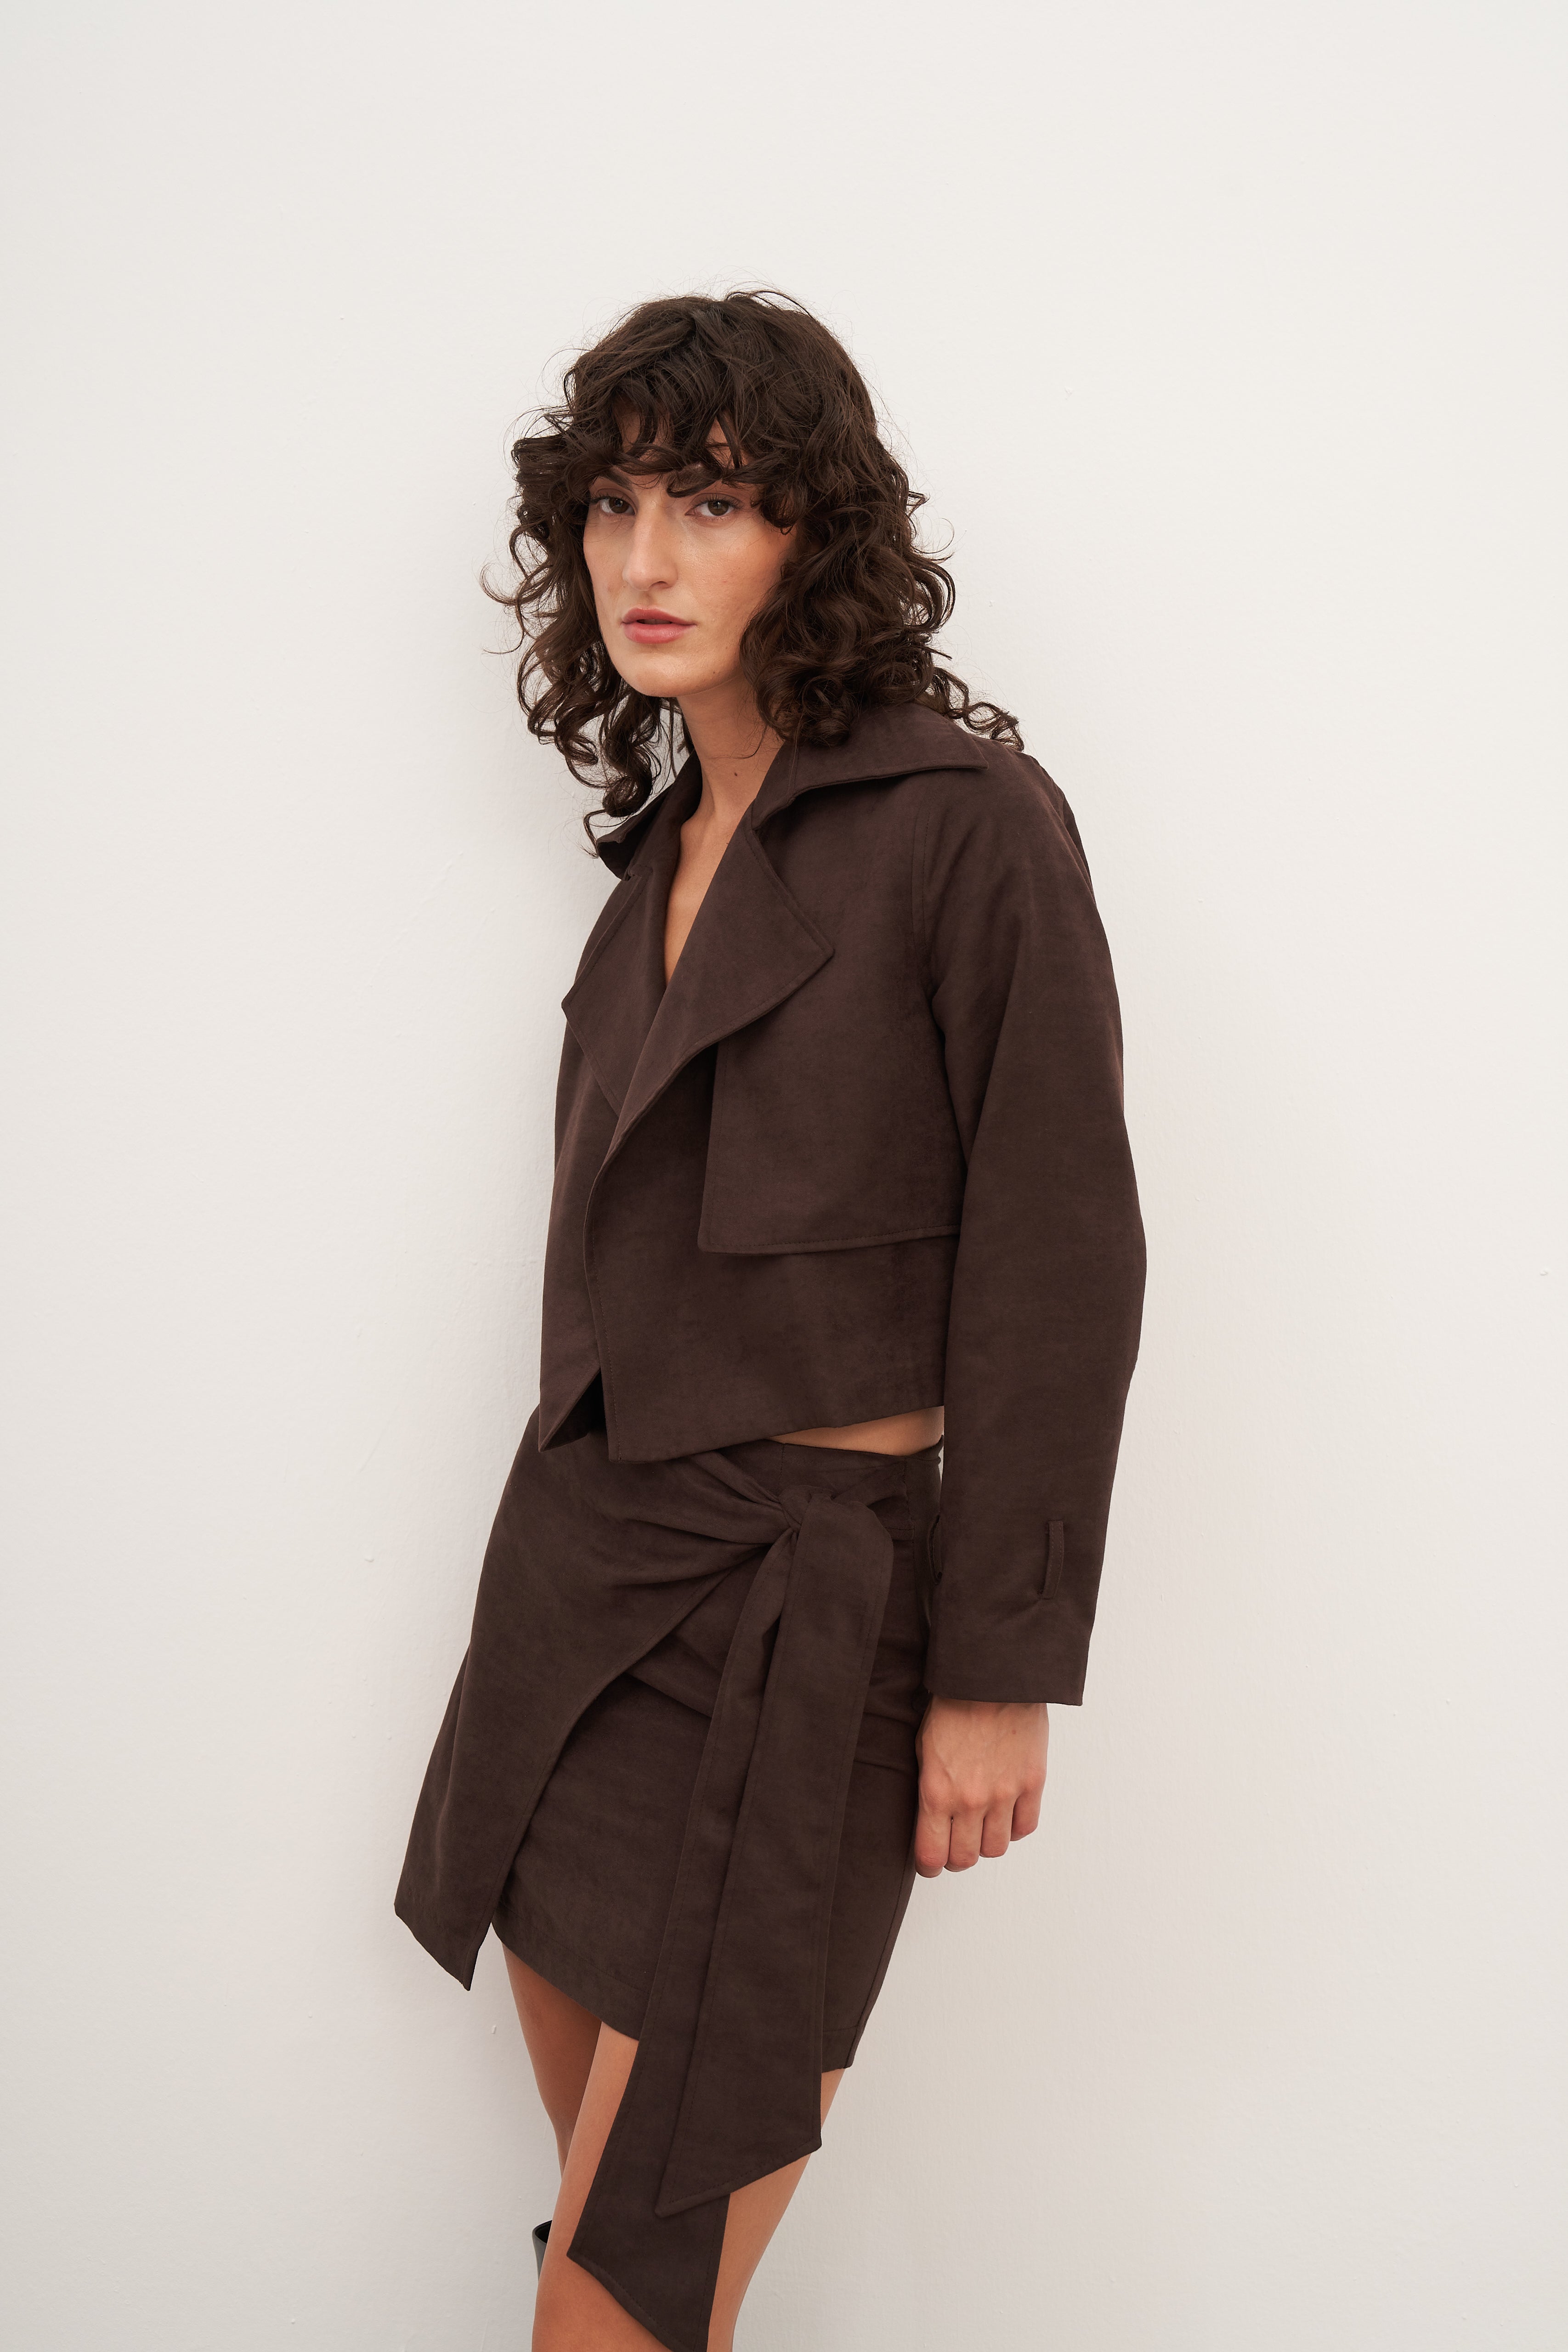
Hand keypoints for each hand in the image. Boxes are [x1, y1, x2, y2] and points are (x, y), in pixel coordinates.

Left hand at [913, 1697, 1048, 1876]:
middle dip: (956, 1858)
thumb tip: (932, 1822)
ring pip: (996, 1848)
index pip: (932, 1854)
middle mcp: (971, 1800)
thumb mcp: (924, 1749)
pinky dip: (1015, 1827)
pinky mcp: (1032, 1783)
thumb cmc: (952, 1706)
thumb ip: (929, 1790)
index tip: (930, 1863)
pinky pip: (1025, 1827)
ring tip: (980, 1827)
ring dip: (986, 1843)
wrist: (992, 1676)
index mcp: (937, 1791)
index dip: (929, 1865)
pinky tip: (1006, 1813)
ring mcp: (1004, 1794)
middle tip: (954, 1845)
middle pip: (965, 1858)